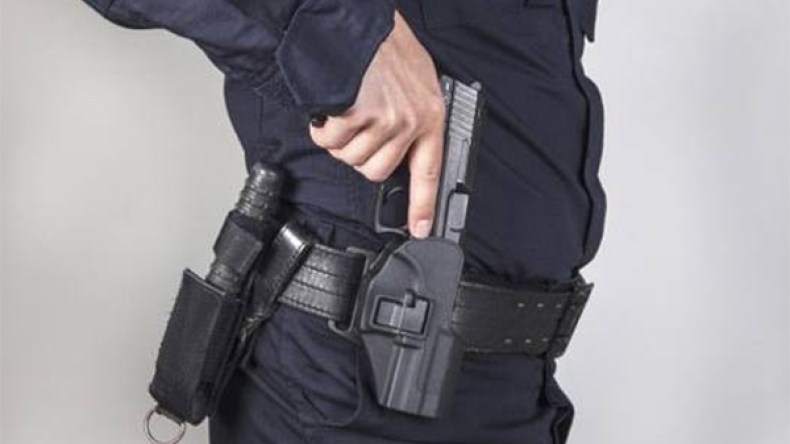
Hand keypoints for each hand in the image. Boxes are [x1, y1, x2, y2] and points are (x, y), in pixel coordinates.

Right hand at [309, 10, 445, 238]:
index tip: (421, 229)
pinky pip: (330, 140)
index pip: (429, 171)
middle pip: (375, 170)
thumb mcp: (414, 80)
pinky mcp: (357, 114)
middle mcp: (410, 122)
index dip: (424, 204)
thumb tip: (399, 149)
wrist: (356, 21)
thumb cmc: (384, 46)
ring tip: (345, 107)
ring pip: (350, 158)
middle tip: (355, 125)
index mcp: (429, 116)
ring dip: (339, 138)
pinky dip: (323, 125)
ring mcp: (384, 120)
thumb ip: (411, 117)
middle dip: (359, 154)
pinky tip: (331, 103)